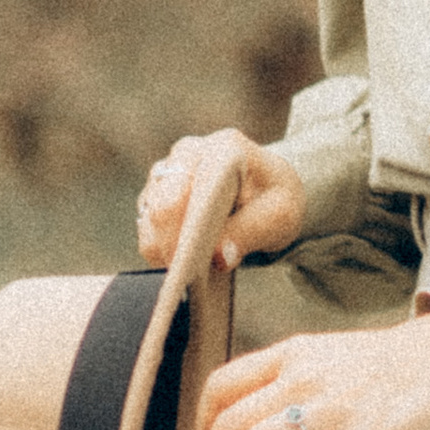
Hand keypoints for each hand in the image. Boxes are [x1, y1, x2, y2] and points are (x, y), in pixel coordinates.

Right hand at [138, 130, 306, 273]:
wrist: (267, 190)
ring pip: (149, 220)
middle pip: (162, 205)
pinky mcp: (155, 193)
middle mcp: (189, 153)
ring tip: (185, 276)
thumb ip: (251, 231)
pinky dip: (161, 250)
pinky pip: (147, 229)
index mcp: (223, 148)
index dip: (184, 228)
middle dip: (171, 245)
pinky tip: (181, 265)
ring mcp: (168, 172)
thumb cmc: (276, 199)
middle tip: (183, 280)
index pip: (193, 187)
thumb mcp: (281, 215)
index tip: (184, 262)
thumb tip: (220, 258)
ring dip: (165, 250)